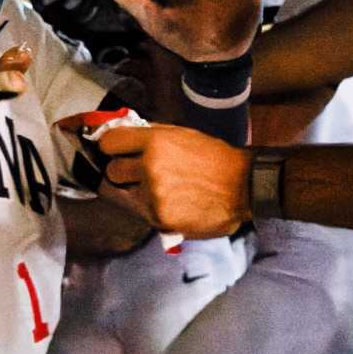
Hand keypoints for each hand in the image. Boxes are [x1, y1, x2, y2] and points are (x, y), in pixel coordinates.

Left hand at [94, 123, 252, 237]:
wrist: (243, 187)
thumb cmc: (212, 158)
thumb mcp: (181, 134)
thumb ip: (148, 133)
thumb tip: (118, 133)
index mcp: (155, 141)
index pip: (109, 143)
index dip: (110, 147)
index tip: (115, 151)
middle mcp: (150, 168)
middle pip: (111, 172)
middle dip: (122, 172)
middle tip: (140, 173)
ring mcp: (154, 196)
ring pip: (121, 196)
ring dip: (133, 192)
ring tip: (158, 190)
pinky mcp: (160, 219)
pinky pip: (139, 213)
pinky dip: (149, 208)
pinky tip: (169, 203)